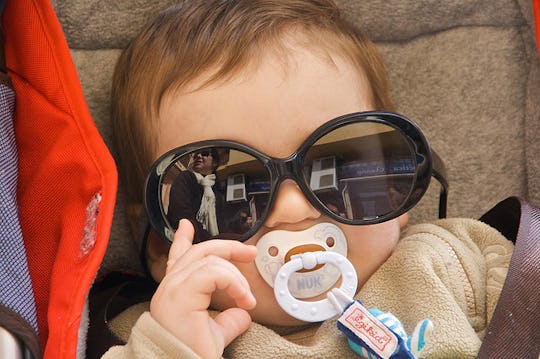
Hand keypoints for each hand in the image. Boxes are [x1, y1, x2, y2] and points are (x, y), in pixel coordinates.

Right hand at [150, 219, 256, 357]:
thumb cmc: (190, 354)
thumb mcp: (215, 332)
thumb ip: (227, 318)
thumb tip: (242, 313)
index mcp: (176, 292)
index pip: (178, 258)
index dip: (182, 240)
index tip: (186, 226)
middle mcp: (170, 286)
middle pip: (200, 252)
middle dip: (228, 247)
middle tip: (249, 252)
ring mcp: (173, 288)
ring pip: (210, 260)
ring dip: (236, 276)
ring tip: (246, 297)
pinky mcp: (180, 293)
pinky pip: (213, 272)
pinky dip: (233, 281)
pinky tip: (243, 297)